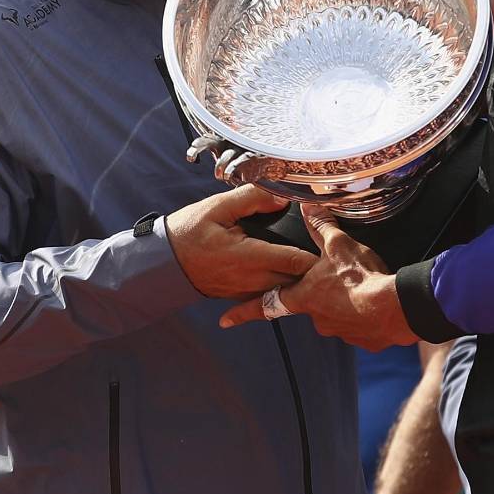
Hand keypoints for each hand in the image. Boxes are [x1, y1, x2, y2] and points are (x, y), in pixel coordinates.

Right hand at [166, 185, 317, 299]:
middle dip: (315, 267)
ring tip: (316, 259)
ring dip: (300, 276)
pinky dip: (284, 283)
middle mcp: (252, 280)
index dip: (318, 251)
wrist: (164, 263)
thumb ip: (251, 199)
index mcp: (249, 257)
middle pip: (298, 279)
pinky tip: (290, 269)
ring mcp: (248, 292)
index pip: (296, 261)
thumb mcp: (217, 207)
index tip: (330, 237)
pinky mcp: (243, 296)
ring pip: (286, 289)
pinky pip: (271, 294)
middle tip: (330, 248)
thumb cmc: (189, 233)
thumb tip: (282, 196)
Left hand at [219, 206, 417, 350]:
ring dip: (346, 303)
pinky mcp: (362, 339)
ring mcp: (339, 331)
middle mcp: (317, 318)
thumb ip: (321, 228)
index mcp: (304, 296)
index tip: (224, 320)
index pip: (266, 305)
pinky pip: (358, 324)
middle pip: (310, 304)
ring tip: (364, 287)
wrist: (395, 307)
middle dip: (321, 294)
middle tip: (339, 281)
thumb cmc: (362, 277)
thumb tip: (308, 207)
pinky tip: (376, 301)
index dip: (243, 312)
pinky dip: (364, 314)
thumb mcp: (338, 246)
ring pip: (336, 314)